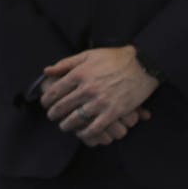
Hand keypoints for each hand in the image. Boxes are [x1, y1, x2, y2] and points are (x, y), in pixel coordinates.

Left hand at [40, 46, 159, 144]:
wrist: (142, 65)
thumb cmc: (114, 58)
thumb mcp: (88, 55)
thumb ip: (66, 63)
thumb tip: (47, 71)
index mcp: (79, 73)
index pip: (55, 90)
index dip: (46, 99)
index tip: (45, 103)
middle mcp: (87, 88)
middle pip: (62, 106)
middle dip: (53, 113)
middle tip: (51, 116)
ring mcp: (100, 101)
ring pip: (76, 119)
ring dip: (66, 125)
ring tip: (64, 126)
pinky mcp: (113, 112)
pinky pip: (95, 128)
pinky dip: (86, 133)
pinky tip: (82, 134)